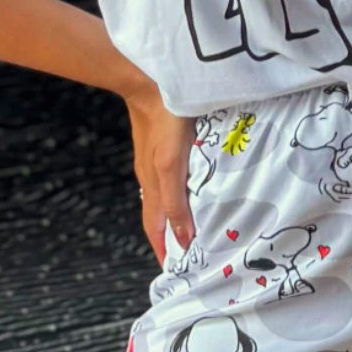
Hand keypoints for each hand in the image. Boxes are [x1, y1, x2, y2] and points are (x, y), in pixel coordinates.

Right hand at [123, 79, 197, 267]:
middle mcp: (152, 175)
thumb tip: (182, 240)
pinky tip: (199, 185)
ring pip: (169, 194)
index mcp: (152, 185)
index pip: (155, 228)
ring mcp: (158, 158)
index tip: (176, 271)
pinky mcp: (166, 143)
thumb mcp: (171, 164)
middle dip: (174, 235)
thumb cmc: (163, 121)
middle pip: (161, 214)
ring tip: (201, 224)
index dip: (164, 250)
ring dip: (182, 212)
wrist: (150, 80)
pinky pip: (176, 175)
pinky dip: (185, 189)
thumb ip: (176, 201)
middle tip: (194, 252)